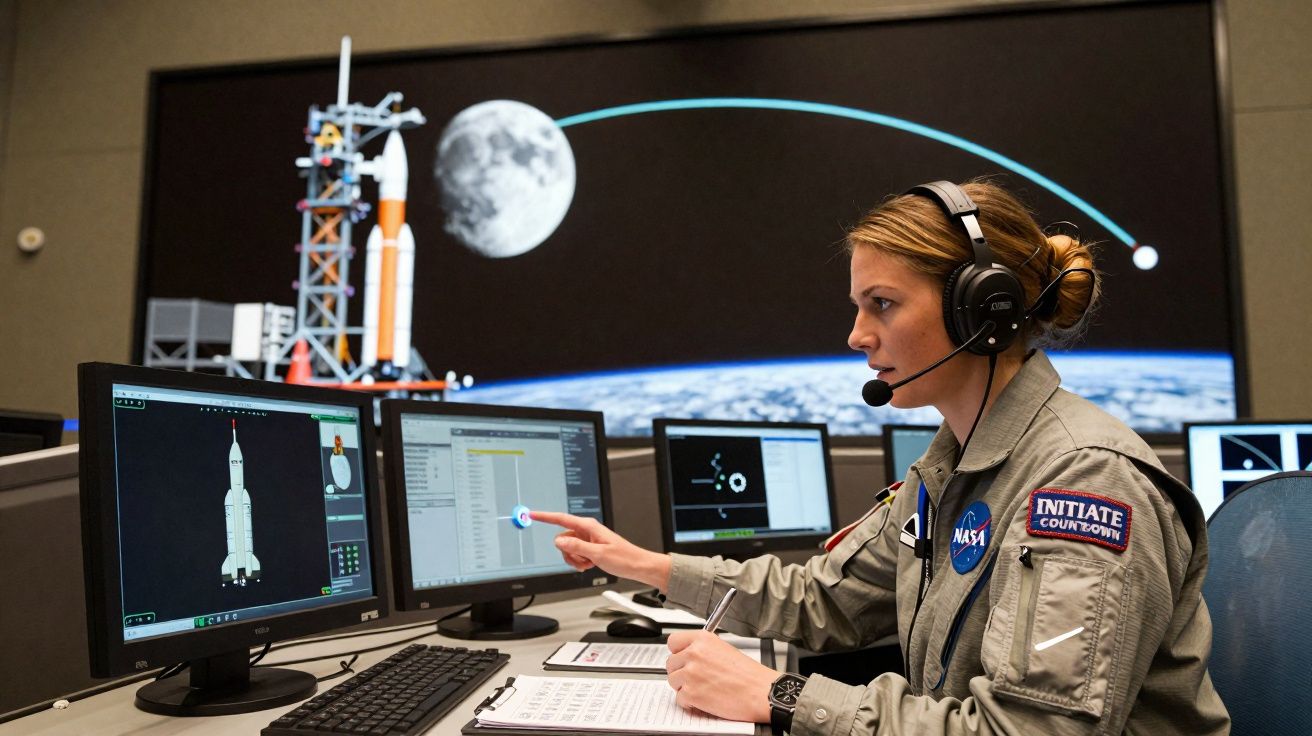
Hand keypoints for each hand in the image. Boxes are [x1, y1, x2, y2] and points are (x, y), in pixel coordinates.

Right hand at [529, 510, 671, 590]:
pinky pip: (575, 554)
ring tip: (589, 564)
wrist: (638, 566)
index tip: (532, 514)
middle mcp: (587, 531)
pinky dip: (579, 562)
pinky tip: (590, 565)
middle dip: (567, 553)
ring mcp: (588, 539)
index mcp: (589, 526)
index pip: (561, 519)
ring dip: (574, 559)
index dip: (545, 516)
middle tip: (582, 561)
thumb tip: (559, 541)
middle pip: (562, 539)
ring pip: (567, 549)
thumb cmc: (624, 558)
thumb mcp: (598, 554)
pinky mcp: (590, 548)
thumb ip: (576, 547)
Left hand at [665, 631, 775, 722]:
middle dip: (681, 672)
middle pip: (671, 663)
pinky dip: (689, 702)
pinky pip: (679, 699)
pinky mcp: (691, 693)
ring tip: (703, 689)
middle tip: (696, 678)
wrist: (760, 692)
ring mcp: (690, 674)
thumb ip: (703, 649)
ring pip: (673, 681)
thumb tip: (689, 654)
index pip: (673, 641)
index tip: (682, 658)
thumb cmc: (749, 675)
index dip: (678, 652)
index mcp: (703, 639)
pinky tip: (704, 699)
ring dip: (684, 687)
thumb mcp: (724, 649)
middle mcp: (694, 653)